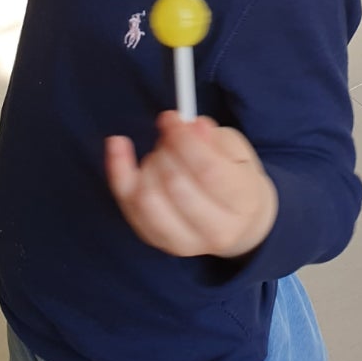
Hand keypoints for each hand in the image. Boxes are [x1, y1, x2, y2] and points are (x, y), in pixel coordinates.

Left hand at [105, 111, 278, 259]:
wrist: (238, 222)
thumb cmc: (235, 178)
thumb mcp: (236, 151)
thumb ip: (215, 138)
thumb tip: (191, 126)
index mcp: (244, 203)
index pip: (208, 171)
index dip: (184, 140)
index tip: (171, 118)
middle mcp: (216, 231)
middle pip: (175, 185)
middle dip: (165, 149)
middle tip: (168, 133)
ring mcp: (184, 242)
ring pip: (148, 200)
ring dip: (147, 163)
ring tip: (161, 152)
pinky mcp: (157, 240)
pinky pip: (128, 205)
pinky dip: (117, 171)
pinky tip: (117, 145)